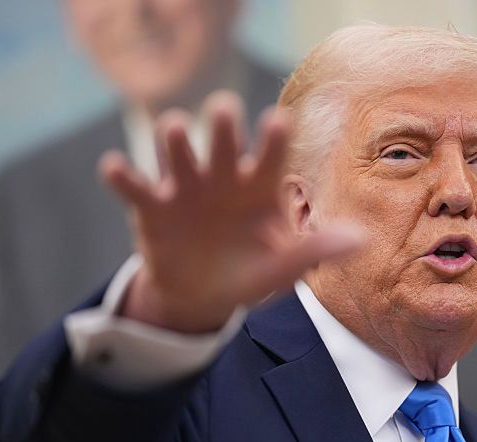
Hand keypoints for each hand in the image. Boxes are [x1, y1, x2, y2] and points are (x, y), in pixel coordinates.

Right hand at [99, 91, 360, 332]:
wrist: (203, 297)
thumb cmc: (251, 271)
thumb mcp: (284, 266)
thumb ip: (317, 248)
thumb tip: (362, 240)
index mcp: (260, 185)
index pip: (271, 155)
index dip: (274, 139)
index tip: (279, 119)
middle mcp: (222, 176)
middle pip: (224, 141)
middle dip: (223, 125)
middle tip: (226, 109)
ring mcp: (184, 187)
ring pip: (178, 152)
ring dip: (176, 140)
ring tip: (178, 130)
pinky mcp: (151, 206)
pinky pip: (134, 187)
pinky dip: (123, 177)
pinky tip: (114, 168)